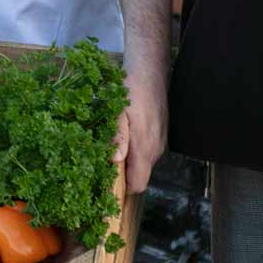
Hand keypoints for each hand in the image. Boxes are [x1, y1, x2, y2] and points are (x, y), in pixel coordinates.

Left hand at [113, 73, 167, 193]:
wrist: (150, 73)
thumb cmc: (131, 91)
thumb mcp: (118, 111)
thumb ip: (118, 137)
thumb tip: (114, 160)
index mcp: (144, 147)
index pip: (138, 184)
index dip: (122, 189)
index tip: (105, 183)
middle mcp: (155, 149)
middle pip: (140, 177)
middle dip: (122, 175)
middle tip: (101, 163)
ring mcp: (159, 143)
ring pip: (143, 164)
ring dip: (128, 161)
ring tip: (110, 146)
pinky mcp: (160, 136)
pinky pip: (147, 152)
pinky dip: (135, 151)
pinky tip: (123, 135)